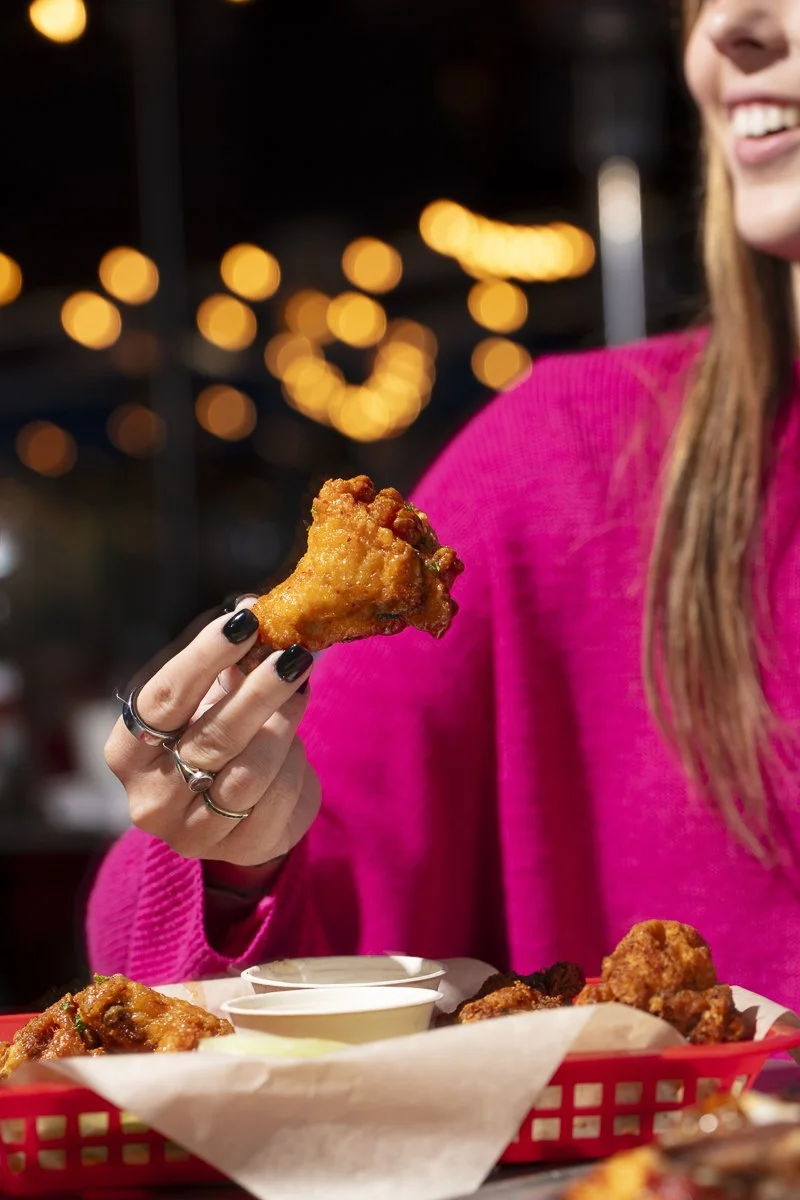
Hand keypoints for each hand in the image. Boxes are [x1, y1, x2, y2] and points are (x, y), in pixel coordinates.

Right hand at [106, 602, 319, 867]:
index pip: (163, 698)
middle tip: (292, 654)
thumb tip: (253, 605)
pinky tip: (296, 742)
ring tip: (301, 684)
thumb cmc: (218, 737)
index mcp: (127, 748)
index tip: (244, 621)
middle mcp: (149, 795)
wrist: (243, 811)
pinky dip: (292, 764)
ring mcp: (190, 831)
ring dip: (282, 723)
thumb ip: (228, 659)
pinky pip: (274, 800)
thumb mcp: (212, 698)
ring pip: (247, 771)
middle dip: (257, 690)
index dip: (204, 656)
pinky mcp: (237, 850)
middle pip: (209, 736)